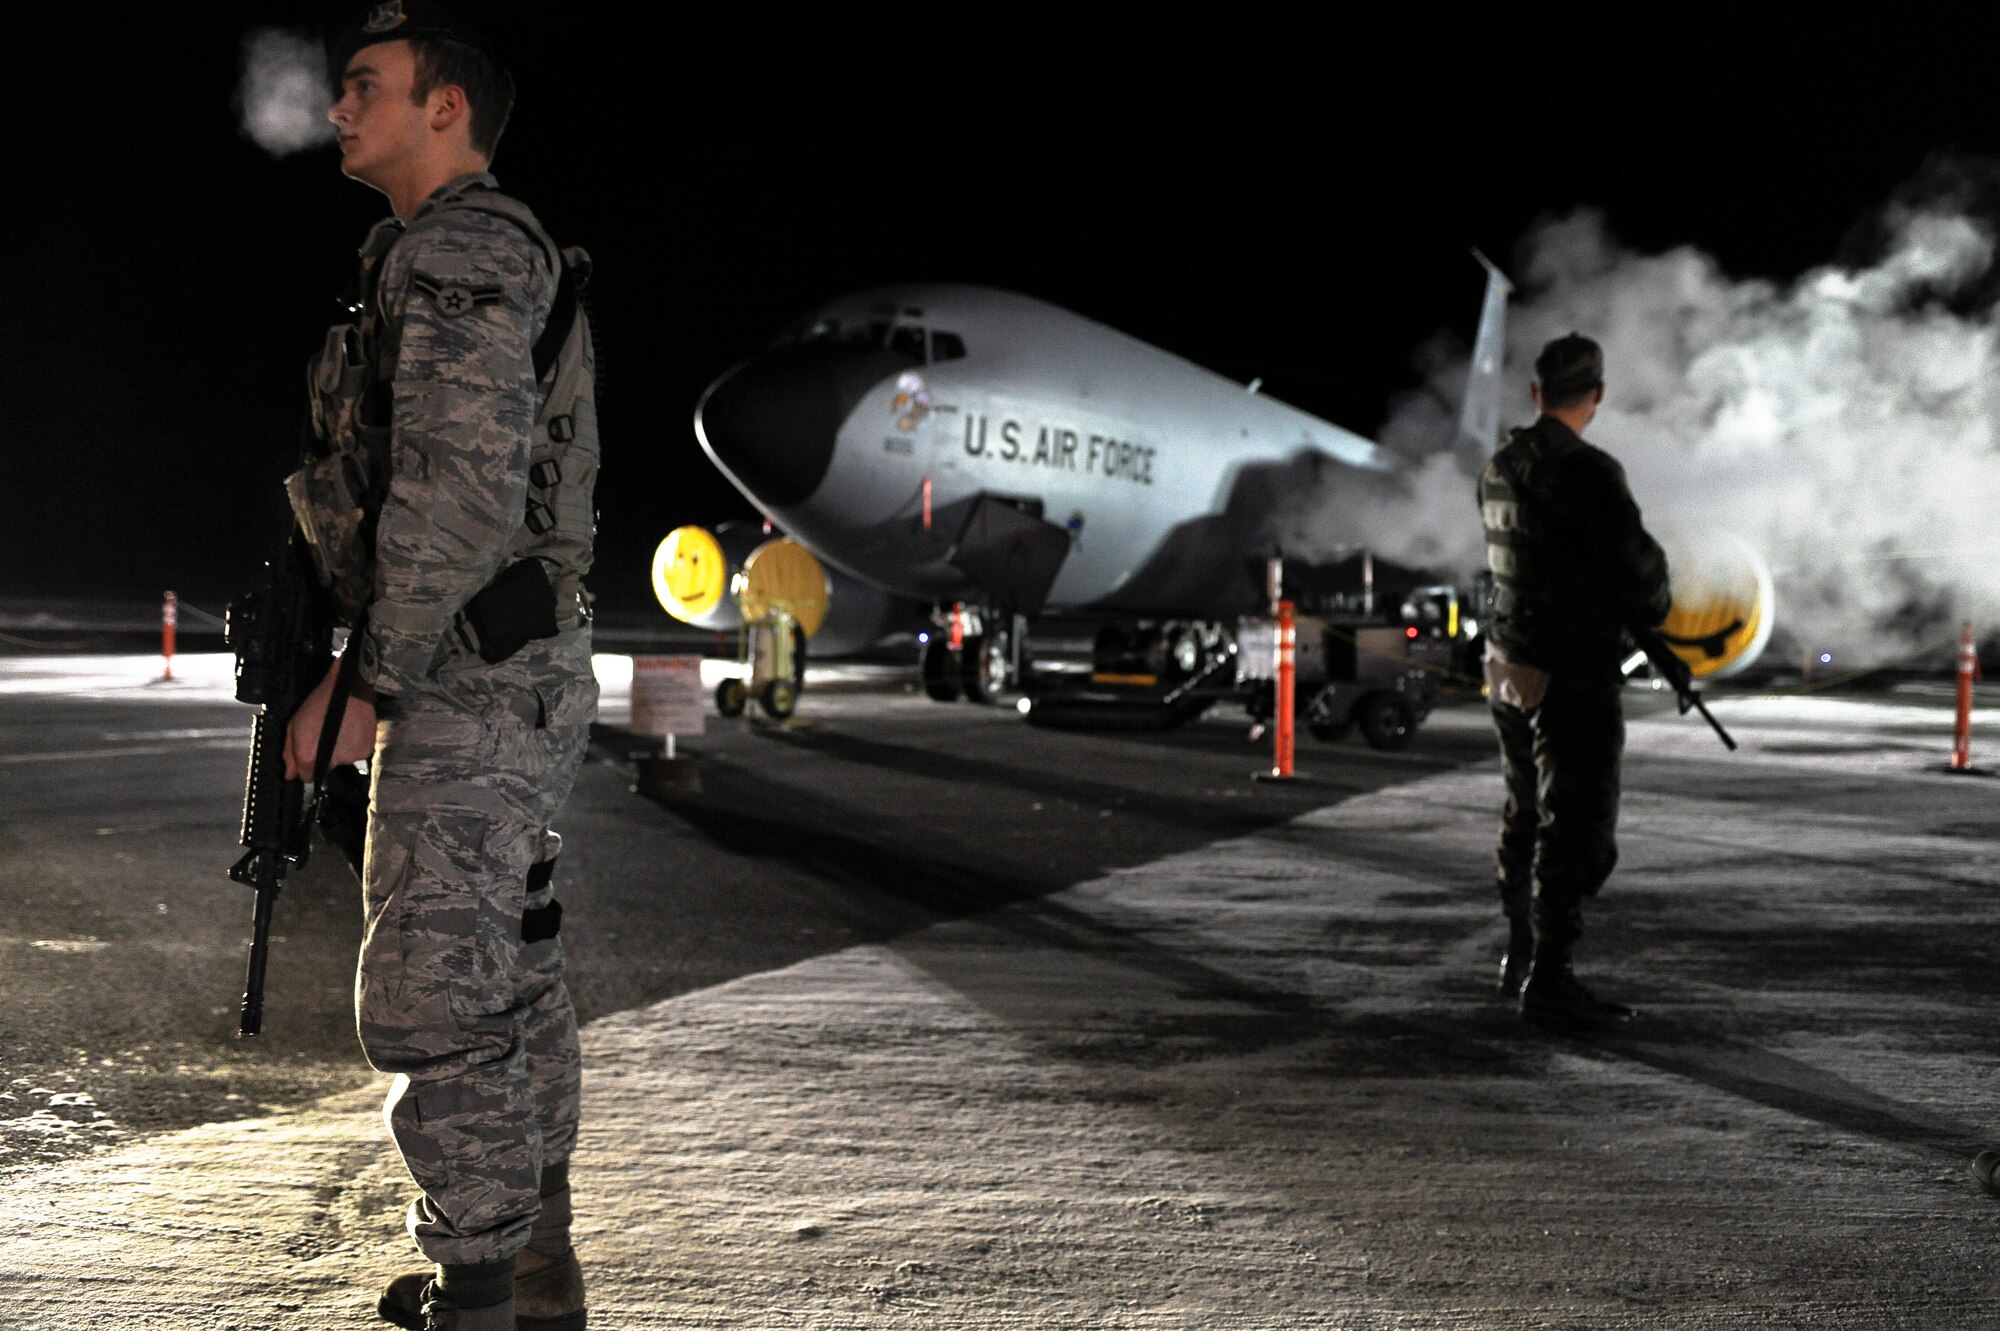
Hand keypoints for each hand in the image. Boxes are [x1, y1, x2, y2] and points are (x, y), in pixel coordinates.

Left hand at [283, 658, 377, 779]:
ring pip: (343, 761)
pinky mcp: (366, 750)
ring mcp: (351, 757)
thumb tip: (289, 776)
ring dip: (340, 750)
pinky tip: (352, 730)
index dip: (306, 766)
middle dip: (324, 756)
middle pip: (326, 768)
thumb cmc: (318, 704)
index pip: (307, 777)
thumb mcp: (294, 725)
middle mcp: (331, 762)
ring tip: (340, 730)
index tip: (310, 752)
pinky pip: (357, 754)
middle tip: (326, 735)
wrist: (348, 689)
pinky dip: (354, 746)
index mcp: (310, 756)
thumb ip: (289, 753)